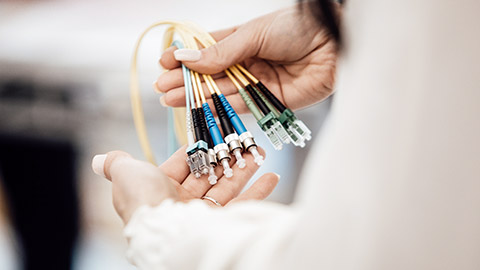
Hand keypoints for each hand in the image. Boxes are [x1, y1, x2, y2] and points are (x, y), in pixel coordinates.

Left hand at [92, 146, 277, 223]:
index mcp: (160, 189)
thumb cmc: (145, 200)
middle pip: (208, 175)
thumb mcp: (126, 174)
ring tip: (260, 152)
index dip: (197, 148)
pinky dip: (259, 192)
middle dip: (226, 157)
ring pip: (228, 187)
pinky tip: (272, 177)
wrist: (164, 232)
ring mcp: (203, 215)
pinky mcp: (221, 224)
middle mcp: (181, 203)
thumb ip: (117, 164)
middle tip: (242, 141)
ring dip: (245, 169)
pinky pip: (244, 207)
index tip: (213, 133)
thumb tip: (99, 159)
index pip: (182, 164)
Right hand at [155, 5, 336, 112]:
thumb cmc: (296, 28)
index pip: (207, 49)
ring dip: (195, 95)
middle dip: (185, 80)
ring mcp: (257, 81)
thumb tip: (187, 59)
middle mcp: (247, 61)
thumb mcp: (253, 34)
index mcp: (242, 39)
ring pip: (221, 91)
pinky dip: (219, 106)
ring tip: (169, 98)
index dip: (185, 57)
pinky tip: (198, 106)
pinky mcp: (269, 100)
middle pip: (210, 73)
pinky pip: (240, 105)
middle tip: (160, 87)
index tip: (163, 62)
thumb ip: (222, 52)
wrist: (334, 45)